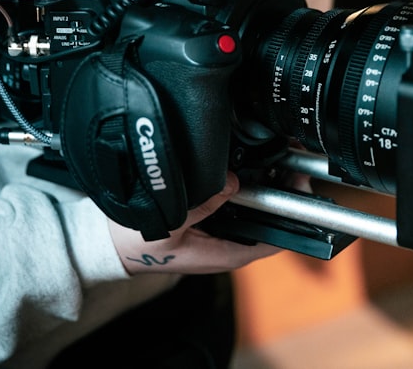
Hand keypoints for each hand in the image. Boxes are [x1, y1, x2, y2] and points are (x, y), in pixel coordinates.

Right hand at [108, 171, 280, 274]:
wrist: (111, 243)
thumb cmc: (136, 243)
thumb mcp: (169, 224)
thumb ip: (201, 205)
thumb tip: (230, 183)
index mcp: (223, 254)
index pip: (271, 241)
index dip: (291, 218)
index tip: (301, 191)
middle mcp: (226, 245)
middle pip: (266, 222)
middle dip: (281, 194)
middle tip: (291, 164)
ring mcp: (217, 232)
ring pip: (251, 210)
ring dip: (261, 187)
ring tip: (274, 158)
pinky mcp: (208, 220)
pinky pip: (233, 202)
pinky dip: (240, 185)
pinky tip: (241, 164)